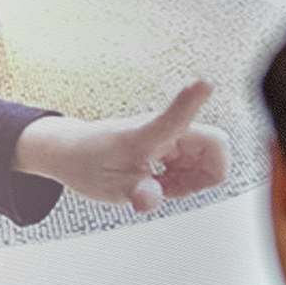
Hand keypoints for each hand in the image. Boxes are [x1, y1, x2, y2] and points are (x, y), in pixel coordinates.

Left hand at [12, 81, 228, 211]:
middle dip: (203, 176)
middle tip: (170, 189)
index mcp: (147, 134)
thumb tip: (150, 200)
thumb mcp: (111, 187)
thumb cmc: (87, 161)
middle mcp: (164, 128)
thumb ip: (136, 193)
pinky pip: (196, 161)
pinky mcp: (170, 141)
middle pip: (214, 146)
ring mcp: (170, 133)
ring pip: (207, 157)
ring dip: (192, 179)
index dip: (192, 102)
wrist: (71, 151)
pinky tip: (159, 180)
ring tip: (158, 184)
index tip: (204, 83)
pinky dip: (184, 177)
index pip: (175, 116)